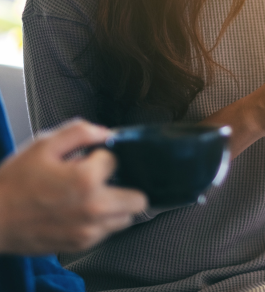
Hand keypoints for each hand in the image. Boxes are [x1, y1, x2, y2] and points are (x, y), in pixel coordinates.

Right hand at [0, 120, 146, 253]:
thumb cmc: (13, 184)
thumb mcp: (42, 146)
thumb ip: (79, 133)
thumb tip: (106, 132)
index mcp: (86, 179)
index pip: (116, 161)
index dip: (101, 158)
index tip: (87, 161)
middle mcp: (94, 207)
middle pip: (138, 198)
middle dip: (125, 186)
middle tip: (104, 182)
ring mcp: (90, 229)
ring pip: (127, 218)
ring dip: (116, 206)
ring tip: (91, 198)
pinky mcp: (82, 244)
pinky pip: (108, 232)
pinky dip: (101, 222)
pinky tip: (79, 212)